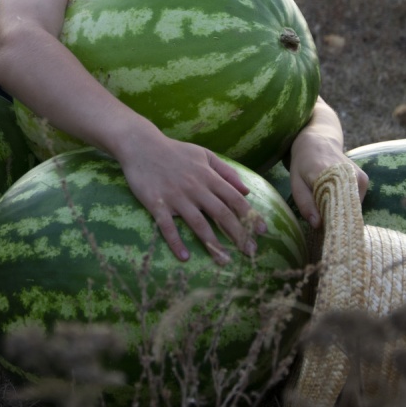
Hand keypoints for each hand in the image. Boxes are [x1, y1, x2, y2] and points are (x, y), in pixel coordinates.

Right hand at [116, 130, 263, 264]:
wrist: (141, 145)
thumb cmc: (175, 151)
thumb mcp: (204, 155)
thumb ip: (226, 172)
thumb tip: (246, 190)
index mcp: (208, 176)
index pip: (234, 198)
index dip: (250, 215)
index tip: (263, 231)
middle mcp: (195, 188)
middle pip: (221, 214)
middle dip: (238, 234)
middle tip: (251, 252)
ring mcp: (176, 197)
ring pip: (198, 223)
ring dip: (213, 243)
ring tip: (224, 261)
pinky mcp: (157, 203)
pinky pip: (167, 226)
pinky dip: (176, 242)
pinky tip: (184, 257)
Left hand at [286, 104, 367, 227]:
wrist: (318, 140)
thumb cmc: (303, 164)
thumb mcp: (296, 183)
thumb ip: (305, 204)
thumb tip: (318, 225)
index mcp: (325, 173)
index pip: (331, 206)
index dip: (329, 223)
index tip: (325, 234)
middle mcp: (346, 174)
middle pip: (346, 209)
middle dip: (336, 221)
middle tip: (326, 228)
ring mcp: (358, 177)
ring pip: (353, 207)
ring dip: (341, 213)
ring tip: (328, 211)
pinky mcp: (364, 180)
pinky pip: (357, 202)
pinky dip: (347, 206)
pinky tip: (336, 201)